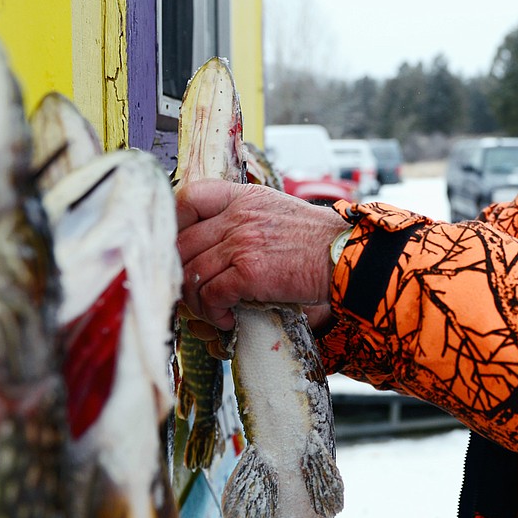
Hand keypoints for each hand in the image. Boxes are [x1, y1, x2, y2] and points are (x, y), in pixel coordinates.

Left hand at [176, 180, 349, 333]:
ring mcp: (242, 243)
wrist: (345, 257)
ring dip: (196, 302)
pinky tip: (227, 320)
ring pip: (192, 275)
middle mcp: (237, 217)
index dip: (173, 225)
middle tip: (192, 293)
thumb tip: (214, 245)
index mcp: (243, 198)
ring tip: (212, 312)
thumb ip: (244, 218)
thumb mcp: (276, 211)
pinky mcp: (249, 273)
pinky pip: (211, 296)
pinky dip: (214, 313)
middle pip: (181, 244)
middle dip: (180, 274)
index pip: (188, 199)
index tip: (177, 248)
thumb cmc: (316, 241)